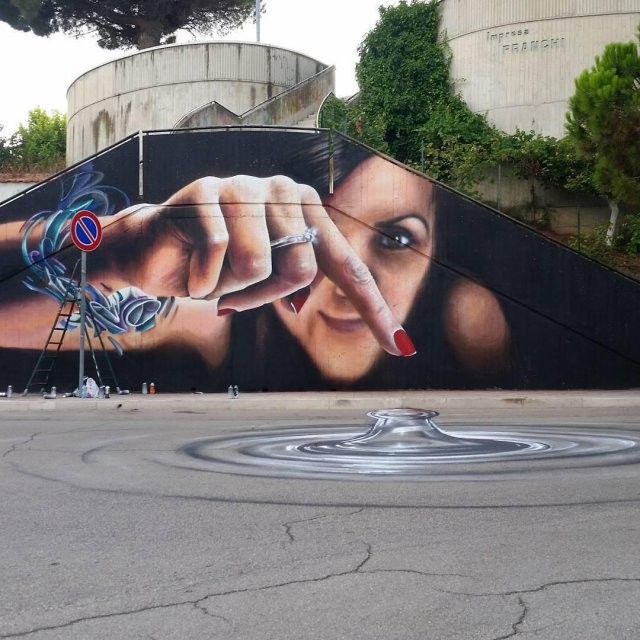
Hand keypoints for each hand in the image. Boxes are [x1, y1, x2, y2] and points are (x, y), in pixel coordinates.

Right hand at [97, 175, 413, 356]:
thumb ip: (298, 282)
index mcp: (306, 209)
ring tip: (213, 274)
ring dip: (234, 289)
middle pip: (301, 269)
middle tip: (235, 291)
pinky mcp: (206, 191)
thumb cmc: (216, 267)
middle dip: (265, 295)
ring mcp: (244, 185)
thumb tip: (313, 306)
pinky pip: (221, 258)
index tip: (399, 346)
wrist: (153, 250)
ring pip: (261, 266)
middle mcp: (282, 189)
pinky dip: (204, 281)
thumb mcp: (265, 279)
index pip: (347, 265)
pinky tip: (192, 268)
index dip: (374, 308)